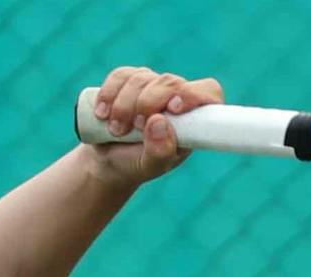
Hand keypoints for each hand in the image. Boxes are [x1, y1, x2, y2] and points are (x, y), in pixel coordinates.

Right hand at [87, 67, 224, 183]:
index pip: (208, 92)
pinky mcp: (128, 79)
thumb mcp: (150, 166)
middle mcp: (175, 96)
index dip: (195, 95)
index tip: (174, 108)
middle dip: (147, 104)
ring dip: (124, 105)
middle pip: (170, 82)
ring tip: (116, 130)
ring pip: (142, 78)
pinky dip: (108, 94)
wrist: (109, 160)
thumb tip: (160, 122)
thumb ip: (160, 151)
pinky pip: (120, 75)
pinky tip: (102, 113)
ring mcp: (152, 84)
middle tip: (134, 128)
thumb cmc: (138, 164)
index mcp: (192, 118)